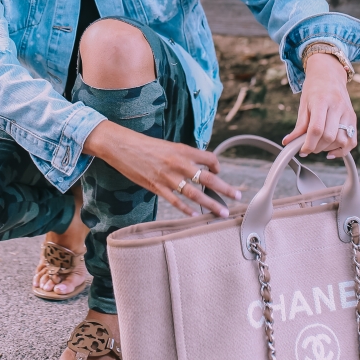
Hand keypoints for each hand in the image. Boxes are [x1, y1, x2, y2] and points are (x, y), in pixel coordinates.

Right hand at [83, 122, 240, 217]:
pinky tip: (197, 214)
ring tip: (223, 212)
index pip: (209, 158)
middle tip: (238, 196)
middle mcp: (178, 163)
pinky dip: (187, 209)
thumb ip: (182, 156)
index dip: (217, 166)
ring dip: (211, 203)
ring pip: (195, 193)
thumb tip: (196, 166)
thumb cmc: (143, 145)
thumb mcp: (167, 145)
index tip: (219, 172)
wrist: (121, 145)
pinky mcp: (156, 187)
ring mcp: (167, 177)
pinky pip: (175, 201)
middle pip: (208, 178)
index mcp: (182, 149)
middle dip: (225, 189)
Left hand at [284, 51, 356, 159]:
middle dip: (317, 147)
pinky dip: (342, 150)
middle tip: (308, 147)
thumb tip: (288, 142)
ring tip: (318, 145)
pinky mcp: (353, 119)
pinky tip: (331, 151)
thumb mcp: (303, 104)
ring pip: (341, 140)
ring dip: (328, 149)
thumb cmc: (314, 88)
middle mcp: (338, 107)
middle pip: (329, 136)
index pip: (317, 128)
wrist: (329, 74)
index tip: (302, 151)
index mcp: (322, 101)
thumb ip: (299, 125)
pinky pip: (352, 141)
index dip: (309, 144)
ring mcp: (348, 113)